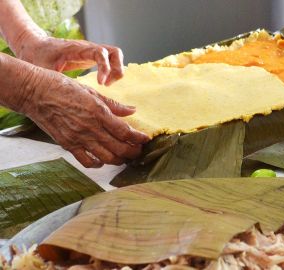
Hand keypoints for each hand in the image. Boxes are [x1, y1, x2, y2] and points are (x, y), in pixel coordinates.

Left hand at [16, 34, 123, 85]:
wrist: (36, 46)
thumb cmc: (38, 57)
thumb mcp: (43, 70)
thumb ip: (56, 81)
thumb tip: (66, 97)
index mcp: (77, 49)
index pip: (100, 53)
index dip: (105, 68)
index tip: (101, 84)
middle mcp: (88, 48)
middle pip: (115, 52)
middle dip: (116, 69)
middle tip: (106, 84)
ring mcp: (92, 51)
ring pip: (116, 55)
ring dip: (117, 70)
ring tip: (107, 84)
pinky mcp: (93, 56)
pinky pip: (111, 60)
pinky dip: (113, 71)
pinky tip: (103, 82)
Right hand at [21, 68, 149, 167]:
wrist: (32, 92)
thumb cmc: (61, 86)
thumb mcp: (91, 91)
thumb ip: (113, 104)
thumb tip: (132, 110)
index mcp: (98, 112)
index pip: (125, 131)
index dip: (138, 138)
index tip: (146, 139)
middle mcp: (90, 127)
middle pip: (119, 148)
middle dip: (133, 152)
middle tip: (138, 150)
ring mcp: (78, 138)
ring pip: (106, 158)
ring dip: (119, 159)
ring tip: (125, 156)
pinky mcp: (67, 145)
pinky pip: (87, 161)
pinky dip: (98, 164)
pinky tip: (103, 159)